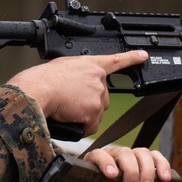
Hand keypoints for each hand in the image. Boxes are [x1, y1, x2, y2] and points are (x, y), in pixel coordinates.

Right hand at [8, 50, 147, 135]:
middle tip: (71, 102)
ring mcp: (98, 94)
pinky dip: (81, 126)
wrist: (38, 89)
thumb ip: (77, 73)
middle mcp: (98, 77)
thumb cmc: (43, 79)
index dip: (131, 58)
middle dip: (89, 104)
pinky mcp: (94, 110)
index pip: (115, 60)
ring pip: (96, 113)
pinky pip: (91, 125)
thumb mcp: (62, 67)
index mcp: (89, 64)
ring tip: (67, 108)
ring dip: (84, 115)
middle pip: (102, 98)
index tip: (143, 55)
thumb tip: (76, 86)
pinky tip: (69, 117)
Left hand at [70, 145, 171, 181]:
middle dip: (130, 172)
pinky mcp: (144, 161)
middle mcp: (113, 156)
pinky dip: (162, 164)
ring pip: (140, 153)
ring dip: (147, 170)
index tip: (112, 175)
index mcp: (94, 164)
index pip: (99, 155)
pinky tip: (165, 178)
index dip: (105, 162)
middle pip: (123, 153)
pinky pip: (155, 156)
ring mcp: (130, 157)